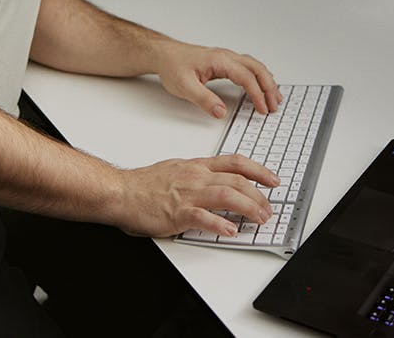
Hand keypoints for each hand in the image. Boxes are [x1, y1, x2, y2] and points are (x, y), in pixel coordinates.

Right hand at [116, 153, 279, 237]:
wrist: (121, 191)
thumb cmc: (144, 184)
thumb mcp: (176, 170)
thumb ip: (197, 176)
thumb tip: (217, 184)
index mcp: (195, 166)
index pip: (233, 162)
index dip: (257, 170)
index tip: (272, 179)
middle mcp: (195, 177)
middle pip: (236, 180)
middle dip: (259, 194)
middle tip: (269, 208)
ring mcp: (187, 194)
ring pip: (226, 195)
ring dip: (248, 207)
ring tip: (260, 218)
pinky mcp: (177, 213)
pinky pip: (203, 217)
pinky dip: (220, 224)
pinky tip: (231, 230)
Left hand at [155, 42, 281, 117]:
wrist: (163, 54)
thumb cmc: (172, 66)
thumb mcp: (184, 86)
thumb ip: (203, 99)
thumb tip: (221, 112)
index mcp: (219, 60)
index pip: (246, 77)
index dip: (257, 94)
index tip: (263, 109)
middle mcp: (226, 56)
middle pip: (256, 69)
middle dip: (269, 87)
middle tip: (275, 105)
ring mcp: (226, 58)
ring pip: (254, 66)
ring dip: (267, 81)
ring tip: (275, 99)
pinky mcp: (224, 62)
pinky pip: (248, 67)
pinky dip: (259, 77)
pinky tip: (262, 86)